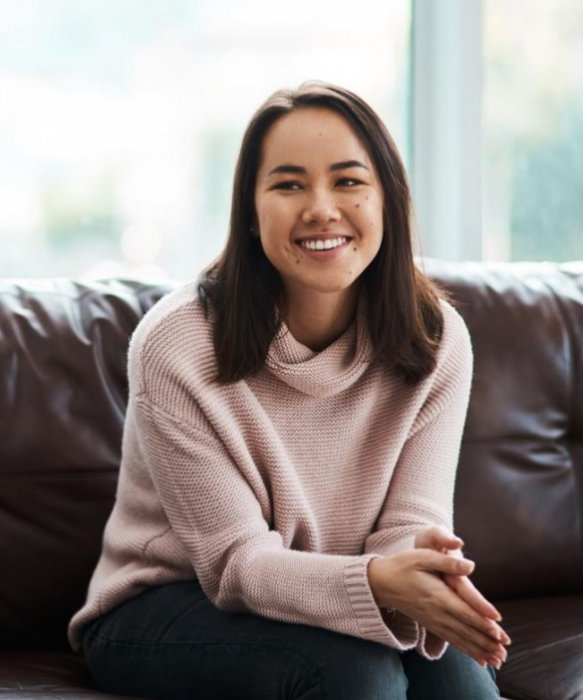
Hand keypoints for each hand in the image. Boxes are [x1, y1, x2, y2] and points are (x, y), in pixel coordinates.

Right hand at [367, 549, 507, 667]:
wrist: (380, 583)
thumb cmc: (402, 565)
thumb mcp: (422, 556)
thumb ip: (447, 563)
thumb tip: (471, 566)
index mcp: (437, 595)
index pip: (464, 611)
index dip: (481, 621)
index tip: (498, 630)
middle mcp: (436, 612)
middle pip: (465, 629)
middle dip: (486, 640)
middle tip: (505, 650)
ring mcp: (433, 621)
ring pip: (460, 638)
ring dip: (479, 649)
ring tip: (498, 659)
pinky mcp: (431, 624)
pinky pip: (452, 640)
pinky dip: (467, 650)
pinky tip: (479, 658)